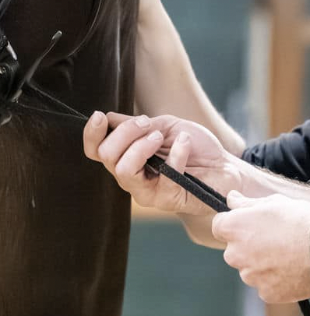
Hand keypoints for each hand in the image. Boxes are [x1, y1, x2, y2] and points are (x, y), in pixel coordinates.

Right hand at [83, 111, 234, 215]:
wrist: (224, 168)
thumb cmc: (194, 147)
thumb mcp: (164, 126)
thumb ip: (136, 126)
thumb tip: (108, 118)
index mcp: (125, 157)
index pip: (95, 150)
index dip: (91, 134)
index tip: (100, 116)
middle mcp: (130, 176)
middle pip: (106, 156)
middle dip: (125, 133)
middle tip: (146, 124)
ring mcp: (146, 191)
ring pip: (125, 170)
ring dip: (141, 146)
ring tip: (160, 137)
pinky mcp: (166, 199)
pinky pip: (164, 176)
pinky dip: (176, 153)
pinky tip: (185, 143)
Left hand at [211, 191, 309, 302]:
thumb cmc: (302, 221)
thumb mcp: (276, 203)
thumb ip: (247, 203)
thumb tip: (231, 198)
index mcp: (233, 228)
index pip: (219, 226)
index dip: (233, 223)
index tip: (248, 223)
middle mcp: (235, 254)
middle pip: (234, 250)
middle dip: (248, 245)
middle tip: (274, 239)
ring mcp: (250, 276)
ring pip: (250, 269)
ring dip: (262, 264)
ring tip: (288, 254)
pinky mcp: (266, 293)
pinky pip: (265, 285)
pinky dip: (275, 280)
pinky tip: (292, 269)